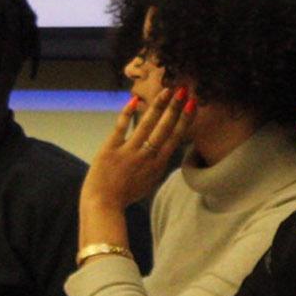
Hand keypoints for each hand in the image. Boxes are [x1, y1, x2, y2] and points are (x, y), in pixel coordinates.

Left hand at [83, 88, 194, 210]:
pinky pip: (121, 127)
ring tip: (167, 90)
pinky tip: (134, 100)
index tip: (192, 104)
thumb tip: (164, 149)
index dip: (185, 119)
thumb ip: (156, 165)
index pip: (175, 137)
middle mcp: (146, 157)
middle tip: (184, 90)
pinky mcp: (110, 149)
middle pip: (165, 128)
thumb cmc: (125, 195)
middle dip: (175, 107)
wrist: (103, 205)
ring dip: (158, 106)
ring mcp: (129, 152)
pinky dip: (127, 113)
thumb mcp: (148, 182)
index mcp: (158, 165)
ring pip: (147, 124)